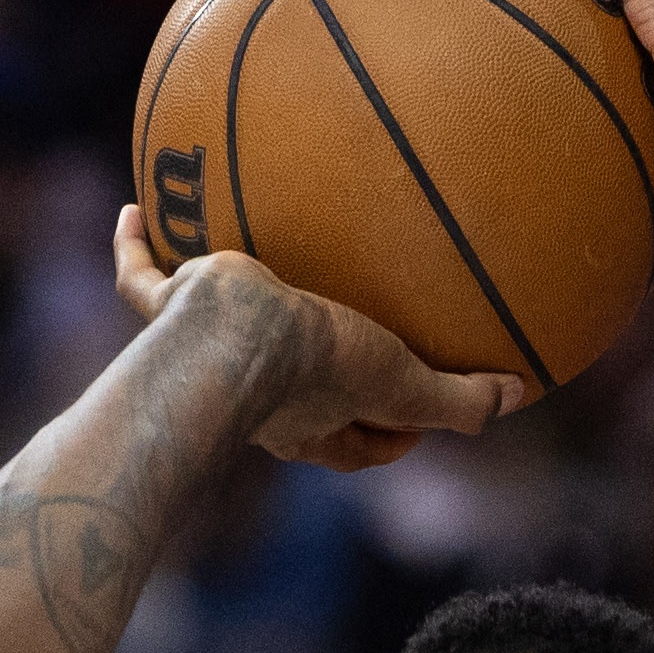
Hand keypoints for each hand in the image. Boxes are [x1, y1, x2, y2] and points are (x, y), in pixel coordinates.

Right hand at [113, 208, 520, 472]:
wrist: (234, 341)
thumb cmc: (316, 371)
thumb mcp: (401, 383)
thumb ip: (459, 398)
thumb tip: (520, 396)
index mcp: (313, 422)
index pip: (356, 444)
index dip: (389, 437)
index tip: (419, 419)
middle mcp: (258, 396)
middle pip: (287, 397)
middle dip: (310, 385)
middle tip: (340, 347)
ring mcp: (207, 351)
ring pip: (215, 336)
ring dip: (219, 312)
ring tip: (226, 274)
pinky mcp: (170, 308)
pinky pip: (144, 275)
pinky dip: (136, 246)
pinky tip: (133, 208)